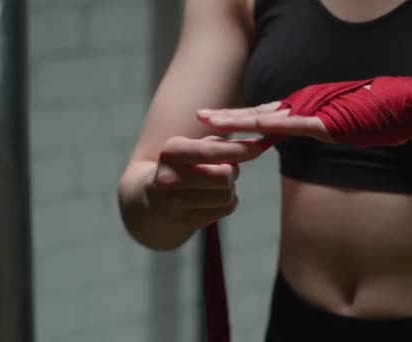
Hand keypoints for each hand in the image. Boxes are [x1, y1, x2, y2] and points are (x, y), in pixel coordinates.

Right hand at [143, 135, 264, 229]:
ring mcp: (175, 203)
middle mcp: (169, 177)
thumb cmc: (179, 169)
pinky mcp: (185, 222)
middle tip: (227, 169)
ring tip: (217, 185)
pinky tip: (213, 199)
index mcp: (171, 152)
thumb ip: (217, 144)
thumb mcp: (189, 149)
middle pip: (225, 175)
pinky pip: (225, 209)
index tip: (263, 144)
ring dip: (231, 189)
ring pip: (228, 194)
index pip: (213, 150)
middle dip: (233, 171)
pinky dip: (228, 202)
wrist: (148, 205)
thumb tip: (254, 145)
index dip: (241, 148)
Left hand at [197, 77, 411, 147]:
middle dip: (228, 117)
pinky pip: (290, 128)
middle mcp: (306, 105)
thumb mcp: (350, 123)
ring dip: (236, 121)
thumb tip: (322, 133)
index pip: (270, 114)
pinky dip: (265, 131)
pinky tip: (244, 134)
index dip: (243, 119)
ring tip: (207, 121)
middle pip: (259, 112)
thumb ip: (330, 127)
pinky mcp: (325, 123)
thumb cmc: (384, 115)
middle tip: (199, 115)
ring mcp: (314, 112)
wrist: (409, 105)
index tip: (220, 123)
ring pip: (266, 117)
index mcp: (310, 107)